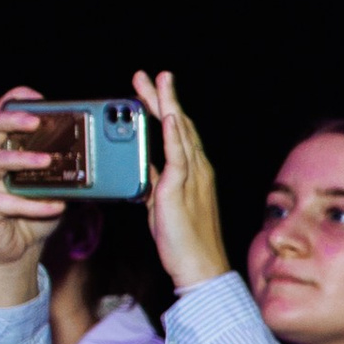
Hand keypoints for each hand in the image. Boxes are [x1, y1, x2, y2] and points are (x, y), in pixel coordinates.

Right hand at [0, 91, 66, 303]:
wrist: (19, 248)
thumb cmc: (38, 210)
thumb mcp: (61, 186)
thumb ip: (75, 170)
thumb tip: (112, 157)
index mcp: (7, 148)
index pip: (3, 114)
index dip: (15, 102)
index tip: (36, 97)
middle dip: (12, 119)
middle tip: (36, 121)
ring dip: (23, 159)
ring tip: (48, 161)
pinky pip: (7, 202)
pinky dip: (35, 204)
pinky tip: (57, 206)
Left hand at [133, 70, 230, 289]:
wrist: (200, 268)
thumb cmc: (184, 243)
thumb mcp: (161, 207)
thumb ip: (154, 184)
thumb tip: (143, 169)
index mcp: (193, 175)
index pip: (177, 135)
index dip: (165, 111)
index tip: (153, 91)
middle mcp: (197, 171)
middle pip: (178, 127)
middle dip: (164, 99)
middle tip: (151, 75)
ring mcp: (191, 178)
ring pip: (178, 134)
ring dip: (166, 105)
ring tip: (154, 83)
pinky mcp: (180, 189)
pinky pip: (177, 155)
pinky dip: (172, 134)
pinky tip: (167, 116)